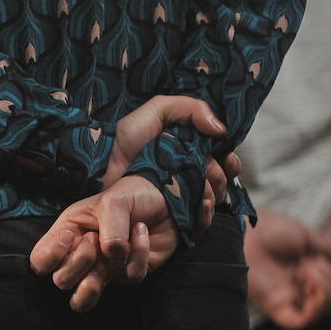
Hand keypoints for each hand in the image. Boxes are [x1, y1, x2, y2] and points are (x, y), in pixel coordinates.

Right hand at [29, 175, 175, 311]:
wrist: (165, 201)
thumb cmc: (130, 196)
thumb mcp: (113, 201)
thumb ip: (109, 227)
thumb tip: (110, 254)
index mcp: (67, 234)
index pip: (39, 261)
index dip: (49, 257)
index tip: (70, 236)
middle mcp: (80, 256)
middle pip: (62, 281)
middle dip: (80, 262)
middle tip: (94, 239)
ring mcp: (104, 269)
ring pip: (87, 297)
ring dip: (101, 276)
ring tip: (115, 252)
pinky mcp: (128, 274)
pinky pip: (130, 278)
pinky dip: (139, 254)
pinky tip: (142, 232)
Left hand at [104, 95, 242, 229]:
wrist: (101, 167)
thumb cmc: (126, 138)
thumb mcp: (157, 111)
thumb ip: (190, 108)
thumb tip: (221, 129)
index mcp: (190, 150)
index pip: (222, 158)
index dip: (230, 159)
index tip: (227, 156)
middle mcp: (190, 174)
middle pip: (222, 179)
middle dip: (222, 175)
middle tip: (209, 171)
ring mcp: (182, 198)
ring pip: (214, 198)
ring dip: (215, 192)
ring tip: (202, 186)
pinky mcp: (174, 218)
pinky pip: (200, 220)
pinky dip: (206, 213)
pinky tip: (200, 204)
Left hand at [245, 210, 330, 329]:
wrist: (248, 230)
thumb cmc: (270, 230)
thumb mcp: (309, 238)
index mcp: (306, 275)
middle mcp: (299, 291)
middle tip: (314, 262)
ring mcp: (289, 301)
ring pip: (322, 313)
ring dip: (326, 287)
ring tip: (308, 268)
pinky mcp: (277, 310)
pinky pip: (302, 322)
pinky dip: (315, 305)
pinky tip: (309, 282)